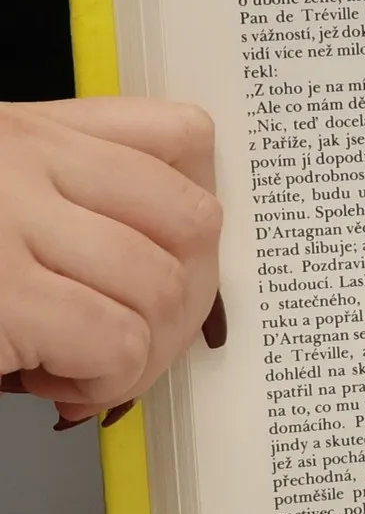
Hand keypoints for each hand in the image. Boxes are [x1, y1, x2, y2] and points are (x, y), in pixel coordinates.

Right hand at [0, 97, 223, 425]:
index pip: (182, 136)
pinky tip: (56, 382)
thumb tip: (178, 260)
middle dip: (187, 301)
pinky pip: (120, 342)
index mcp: (30, 131)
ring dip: (140, 352)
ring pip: (165, 289)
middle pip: (195, 222)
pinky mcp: (5, 295)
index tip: (171, 264)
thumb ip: (72, 203)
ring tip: (75, 366)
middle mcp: (24, 158)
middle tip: (136, 340)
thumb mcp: (0, 199)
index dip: (193, 218)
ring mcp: (11, 219)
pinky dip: (106, 381)